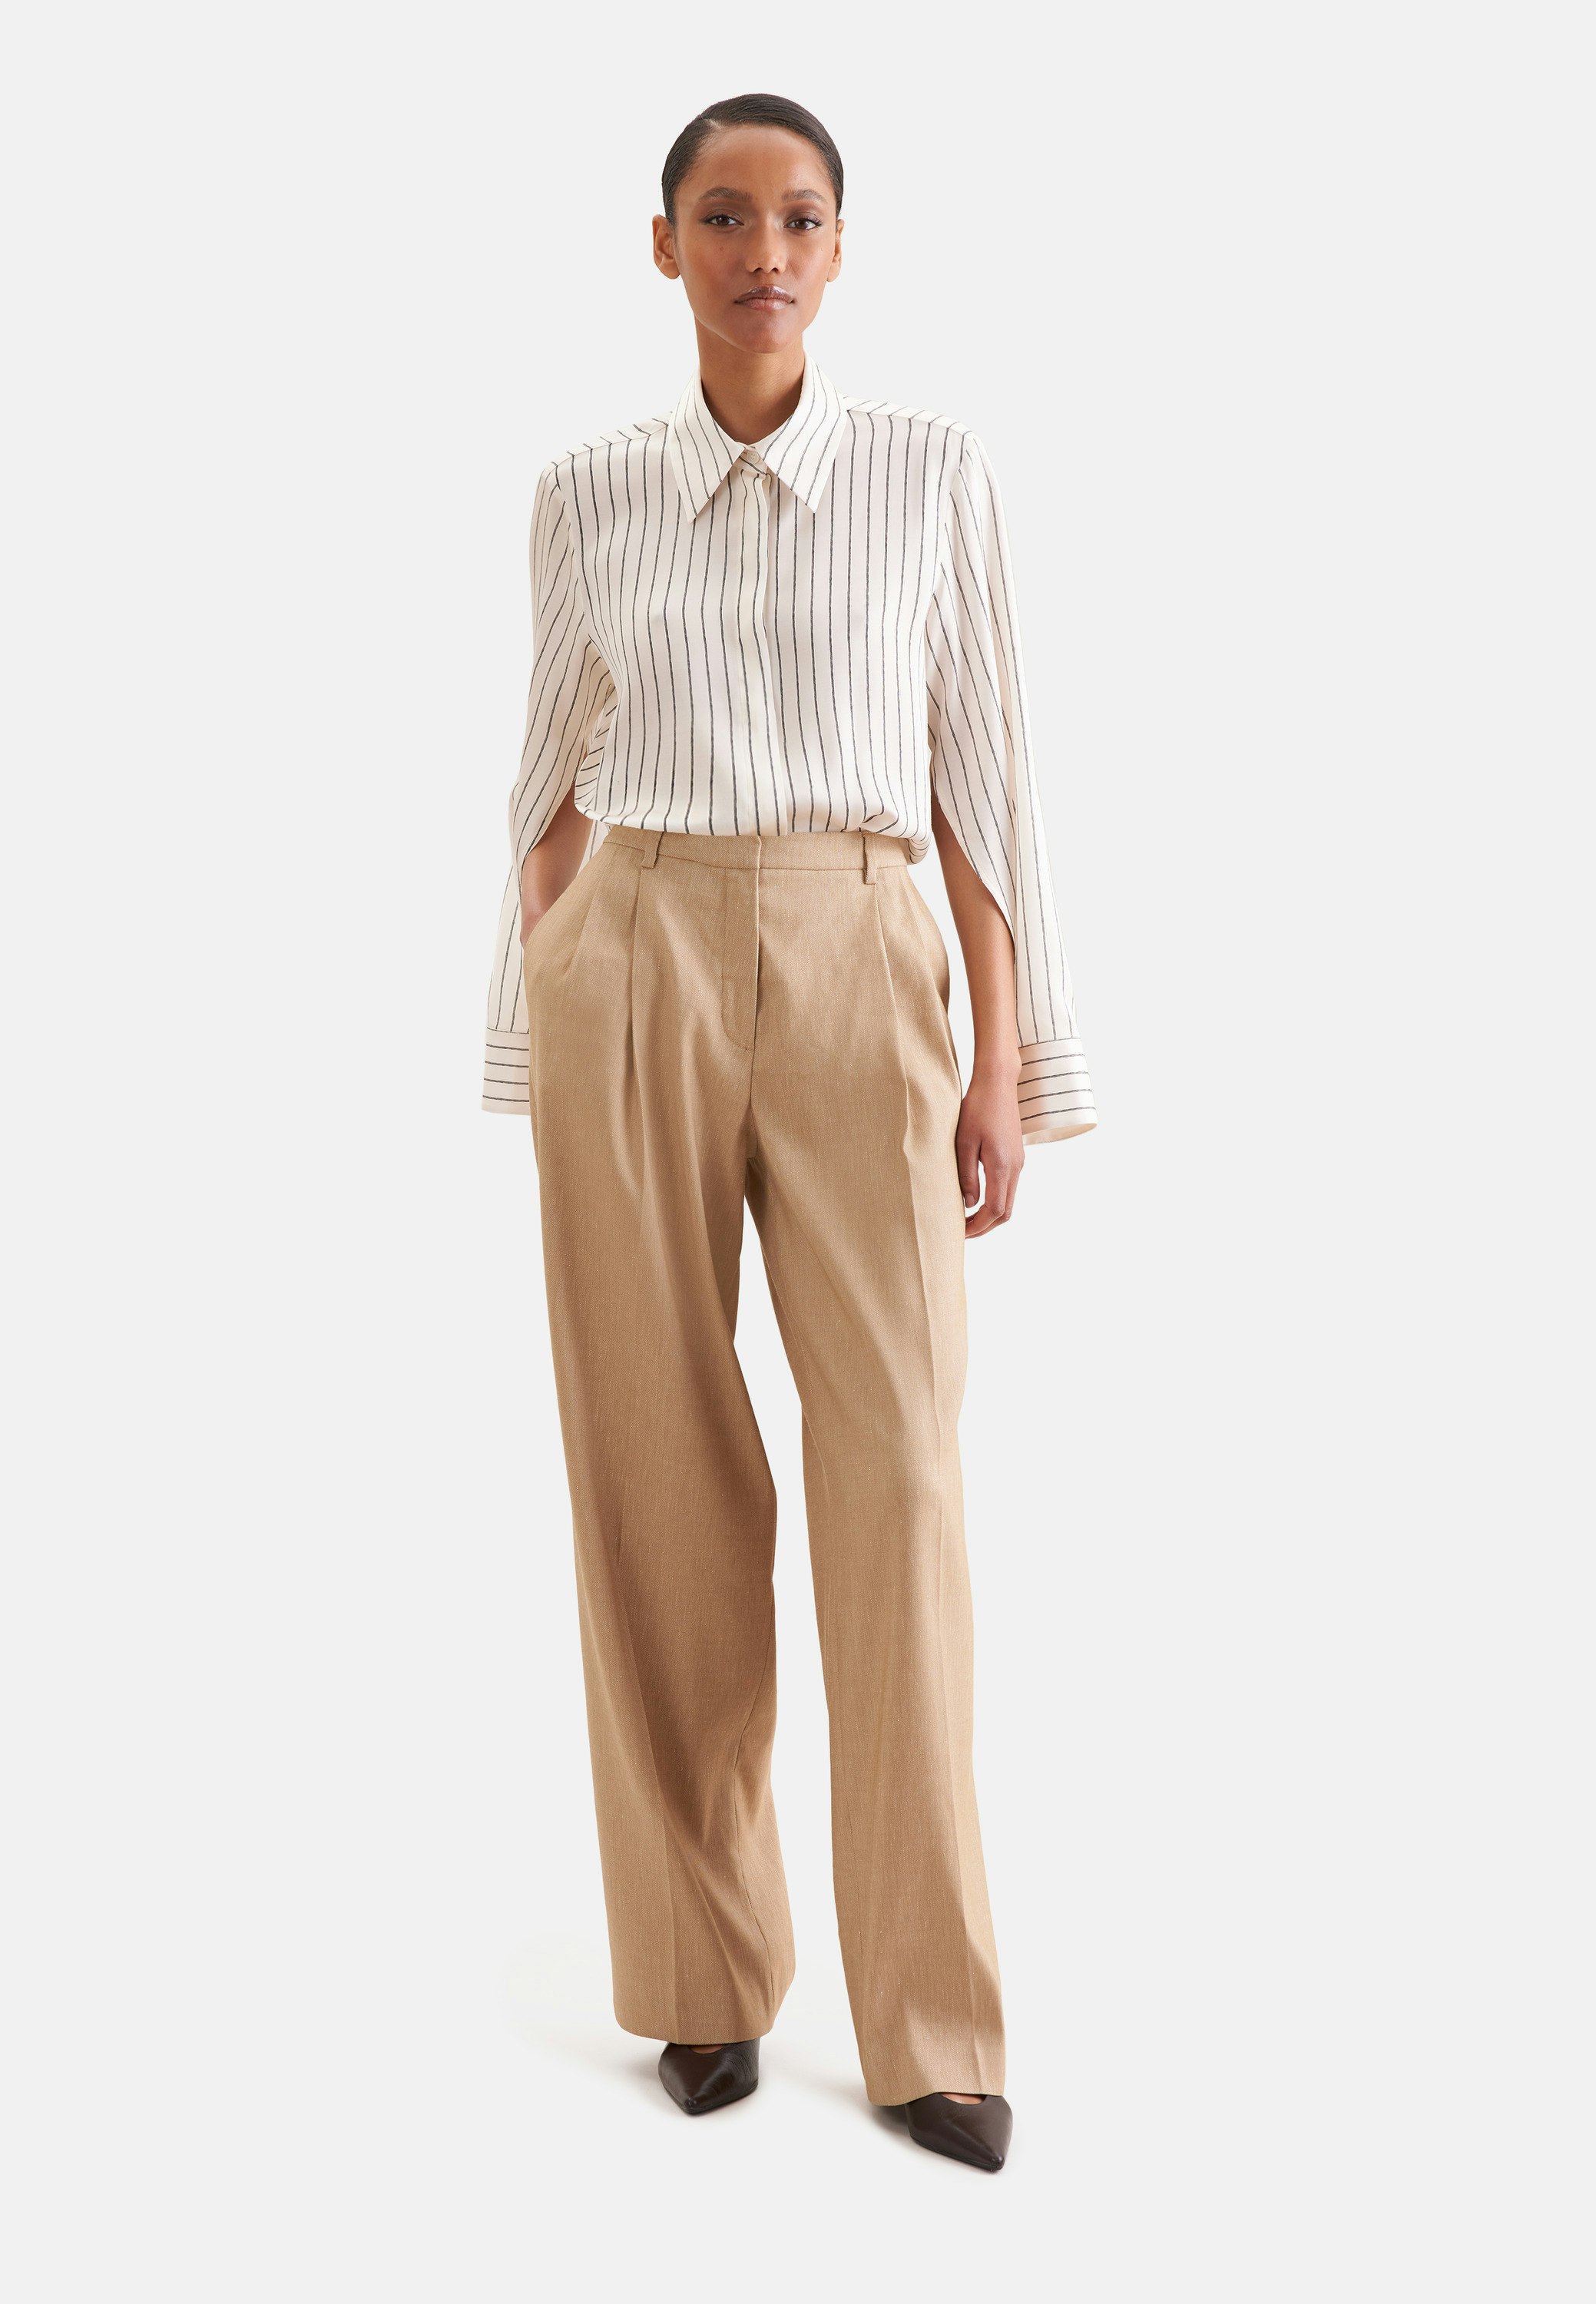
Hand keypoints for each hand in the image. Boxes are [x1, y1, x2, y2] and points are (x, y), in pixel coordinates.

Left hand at [957, 1069, 1024, 1236]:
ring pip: (1008, 1201)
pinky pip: (1008, 1188)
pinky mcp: (1016, 1156)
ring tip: (966, 1218)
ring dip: (989, 1215)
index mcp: (1002, 1166)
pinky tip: (977, 1198)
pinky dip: (995, 1201)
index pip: (994, 1210)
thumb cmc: (977, 1108)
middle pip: (1005, 1212)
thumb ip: (966, 1175)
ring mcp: (1018, 1162)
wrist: (998, 1084)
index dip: (978, 1227)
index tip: (959, 1233)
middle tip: (961, 1232)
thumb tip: (968, 1204)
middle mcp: (1015, 1167)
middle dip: (985, 1227)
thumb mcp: (964, 1141)